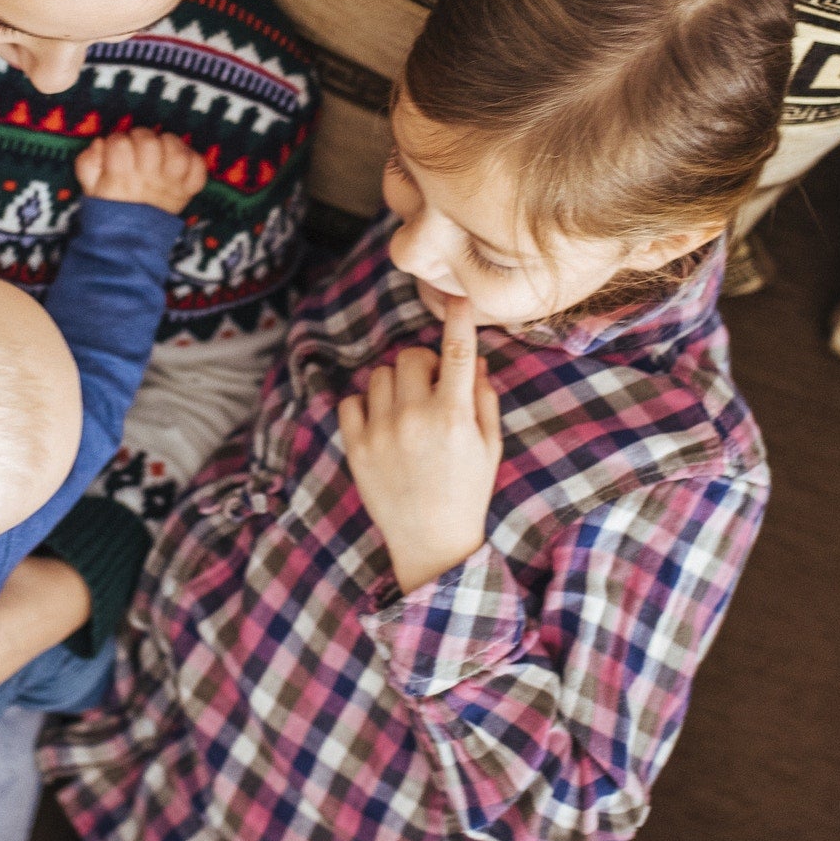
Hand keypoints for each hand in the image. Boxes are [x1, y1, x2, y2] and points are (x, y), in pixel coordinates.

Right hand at [74, 129, 207, 214]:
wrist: (131, 241)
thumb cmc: (110, 209)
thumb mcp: (90, 188)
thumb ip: (88, 163)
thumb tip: (100, 144)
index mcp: (121, 178)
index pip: (119, 143)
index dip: (115, 141)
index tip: (115, 149)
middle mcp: (148, 179)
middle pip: (148, 142)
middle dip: (139, 137)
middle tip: (136, 147)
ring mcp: (171, 185)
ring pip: (176, 152)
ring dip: (168, 144)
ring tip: (160, 150)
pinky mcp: (188, 190)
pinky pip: (198, 168)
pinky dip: (192, 158)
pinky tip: (179, 159)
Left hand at [338, 295, 502, 593]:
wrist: (431, 543)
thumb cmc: (467, 491)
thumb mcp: (489, 445)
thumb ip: (482, 397)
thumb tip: (474, 358)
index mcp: (453, 417)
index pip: (455, 352)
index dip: (458, 319)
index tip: (457, 297)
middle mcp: (414, 419)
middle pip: (409, 357)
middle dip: (422, 366)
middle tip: (432, 390)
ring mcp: (381, 433)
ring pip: (379, 376)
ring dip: (394, 385)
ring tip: (407, 414)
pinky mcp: (355, 448)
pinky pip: (351, 401)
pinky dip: (365, 407)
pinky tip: (383, 426)